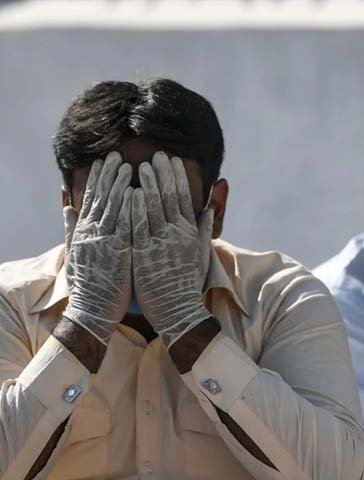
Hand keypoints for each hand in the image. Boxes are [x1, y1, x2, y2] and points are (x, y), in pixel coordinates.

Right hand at [63, 152, 133, 344]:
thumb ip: (71, 227)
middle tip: (116, 154)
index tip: (104, 161)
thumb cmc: (88, 284)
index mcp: (84, 233)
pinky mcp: (118, 253)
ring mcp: (105, 243)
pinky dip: (129, 208)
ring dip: (119, 185)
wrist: (92, 312)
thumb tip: (67, 205)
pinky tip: (134, 192)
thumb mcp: (75, 253)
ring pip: (113, 208)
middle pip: (102, 198)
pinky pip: (125, 225)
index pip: (92, 200)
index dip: (99, 179)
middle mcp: (93, 234)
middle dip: (109, 175)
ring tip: (126, 165)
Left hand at [131, 152, 213, 347]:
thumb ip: (204, 229)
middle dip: (162, 174)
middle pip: (168, 197)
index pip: (183, 198)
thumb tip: (208, 209)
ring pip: (153, 208)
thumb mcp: (201, 254)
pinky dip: (135, 209)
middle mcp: (177, 235)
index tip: (172, 160)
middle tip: (156, 155)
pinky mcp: (144, 255)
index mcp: (189, 233)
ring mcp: (160, 244)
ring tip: (138, 167)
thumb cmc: (188, 283)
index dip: (177, 177)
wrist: (178, 312)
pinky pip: (138, 227)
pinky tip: (130, 193)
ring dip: (147, 185)